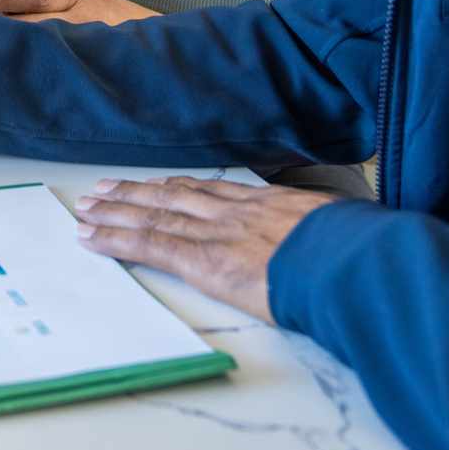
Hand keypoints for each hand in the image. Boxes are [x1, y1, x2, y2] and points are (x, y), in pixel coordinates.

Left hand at [71, 176, 344, 321]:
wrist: (356, 263)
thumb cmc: (363, 255)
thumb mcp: (346, 234)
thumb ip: (326, 236)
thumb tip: (337, 245)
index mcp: (271, 205)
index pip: (214, 192)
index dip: (179, 189)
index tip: (158, 186)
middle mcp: (237, 211)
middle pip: (174, 197)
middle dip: (136, 193)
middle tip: (103, 189)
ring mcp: (218, 232)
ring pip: (153, 215)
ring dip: (116, 211)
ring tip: (86, 208)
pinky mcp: (205, 260)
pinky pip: (150, 244)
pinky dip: (116, 238)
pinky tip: (91, 237)